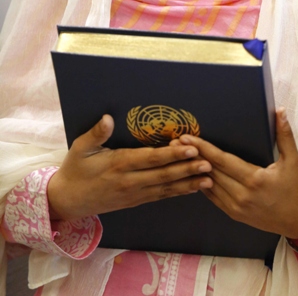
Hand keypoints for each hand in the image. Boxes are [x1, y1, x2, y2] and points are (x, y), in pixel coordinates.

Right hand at [47, 115, 212, 220]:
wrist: (68, 201)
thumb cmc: (75, 169)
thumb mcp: (80, 148)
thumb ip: (96, 133)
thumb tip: (108, 118)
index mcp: (118, 164)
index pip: (150, 159)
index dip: (171, 154)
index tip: (190, 148)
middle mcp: (130, 181)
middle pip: (163, 175)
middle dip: (187, 169)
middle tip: (208, 163)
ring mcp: (134, 194)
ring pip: (166, 188)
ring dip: (188, 183)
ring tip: (209, 179)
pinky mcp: (136, 201)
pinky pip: (160, 196)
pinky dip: (178, 192)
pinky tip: (193, 188)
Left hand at [177, 108, 297, 239]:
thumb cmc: (296, 189)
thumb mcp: (294, 161)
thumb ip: (285, 135)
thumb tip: (281, 111)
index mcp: (255, 179)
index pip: (222, 161)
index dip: (204, 148)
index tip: (188, 137)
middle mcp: (242, 195)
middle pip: (210, 172)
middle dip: (191, 156)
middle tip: (174, 142)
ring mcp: (236, 207)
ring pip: (208, 185)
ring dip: (192, 170)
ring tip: (177, 155)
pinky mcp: (234, 214)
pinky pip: (212, 197)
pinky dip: (201, 184)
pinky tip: (191, 173)